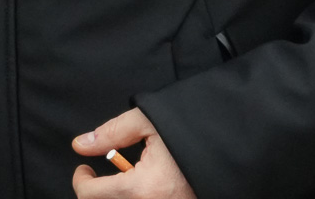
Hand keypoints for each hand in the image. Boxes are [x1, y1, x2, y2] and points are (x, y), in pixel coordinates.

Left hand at [70, 108, 196, 198]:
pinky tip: (140, 190)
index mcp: (144, 188)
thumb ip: (112, 133)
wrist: (232, 149)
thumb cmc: (193, 132)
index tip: (84, 169)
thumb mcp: (149, 122)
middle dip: (96, 194)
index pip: (92, 195)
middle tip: (97, 178)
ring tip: (122, 182)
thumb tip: (81, 145)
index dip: (81, 180)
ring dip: (115, 198)